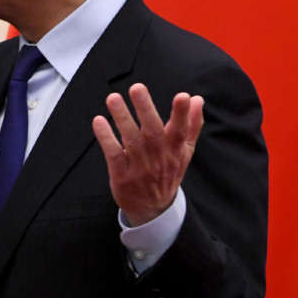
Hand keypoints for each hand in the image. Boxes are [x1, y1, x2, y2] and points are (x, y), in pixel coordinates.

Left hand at [91, 83, 203, 224]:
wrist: (153, 209)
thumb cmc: (168, 172)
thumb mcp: (184, 152)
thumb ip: (192, 125)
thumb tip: (198, 99)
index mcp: (175, 150)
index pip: (181, 131)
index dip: (182, 114)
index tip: (183, 96)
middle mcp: (158, 158)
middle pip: (153, 132)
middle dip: (146, 109)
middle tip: (137, 88)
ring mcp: (140, 167)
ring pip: (131, 140)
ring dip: (122, 118)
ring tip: (113, 98)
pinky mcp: (122, 175)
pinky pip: (113, 154)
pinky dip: (106, 138)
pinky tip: (99, 121)